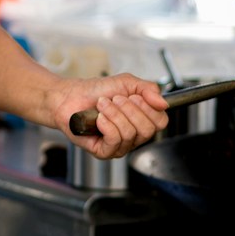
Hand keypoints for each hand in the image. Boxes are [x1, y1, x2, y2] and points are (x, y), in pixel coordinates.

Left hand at [53, 74, 167, 158]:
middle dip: (129, 109)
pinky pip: (115, 140)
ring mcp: (120, 146)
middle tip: (115, 99)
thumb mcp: (127, 83)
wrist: (71, 96)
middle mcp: (134, 137)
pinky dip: (106, 124)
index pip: (161, 122)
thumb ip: (148, 89)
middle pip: (147, 130)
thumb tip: (163, 103)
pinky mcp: (104, 152)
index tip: (134, 96)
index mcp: (142, 121)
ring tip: (102, 104)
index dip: (149, 108)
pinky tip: (98, 118)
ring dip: (114, 113)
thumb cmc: (97, 91)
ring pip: (130, 133)